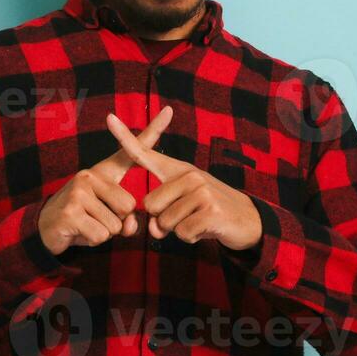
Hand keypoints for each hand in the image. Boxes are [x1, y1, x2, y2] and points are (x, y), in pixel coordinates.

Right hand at [38, 106, 173, 256]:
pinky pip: (101, 235)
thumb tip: (129, 225)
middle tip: (95, 218)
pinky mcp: (71, 211)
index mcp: (103, 172)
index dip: (153, 131)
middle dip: (117, 222)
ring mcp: (78, 191)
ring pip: (115, 225)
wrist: (44, 229)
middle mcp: (90, 174)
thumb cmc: (83, 219)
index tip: (169, 110)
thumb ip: (127, 219)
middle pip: (129, 206)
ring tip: (86, 224)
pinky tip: (78, 231)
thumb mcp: (108, 216)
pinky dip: (93, 241)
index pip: (131, 151)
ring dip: (104, 233)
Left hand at [104, 114, 263, 251]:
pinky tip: (206, 229)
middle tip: (187, 215)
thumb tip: (154, 229)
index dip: (124, 137)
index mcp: (178, 170)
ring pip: (165, 223)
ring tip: (198, 221)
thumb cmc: (208, 212)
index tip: (109, 118)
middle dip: (163, 220)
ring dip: (179, 230)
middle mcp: (189, 175)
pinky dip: (191, 237)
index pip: (145, 152)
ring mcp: (201, 191)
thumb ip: (160, 217)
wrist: (247, 220)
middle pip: (150, 206)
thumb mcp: (182, 209)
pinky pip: (182, 233)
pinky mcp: (211, 211)